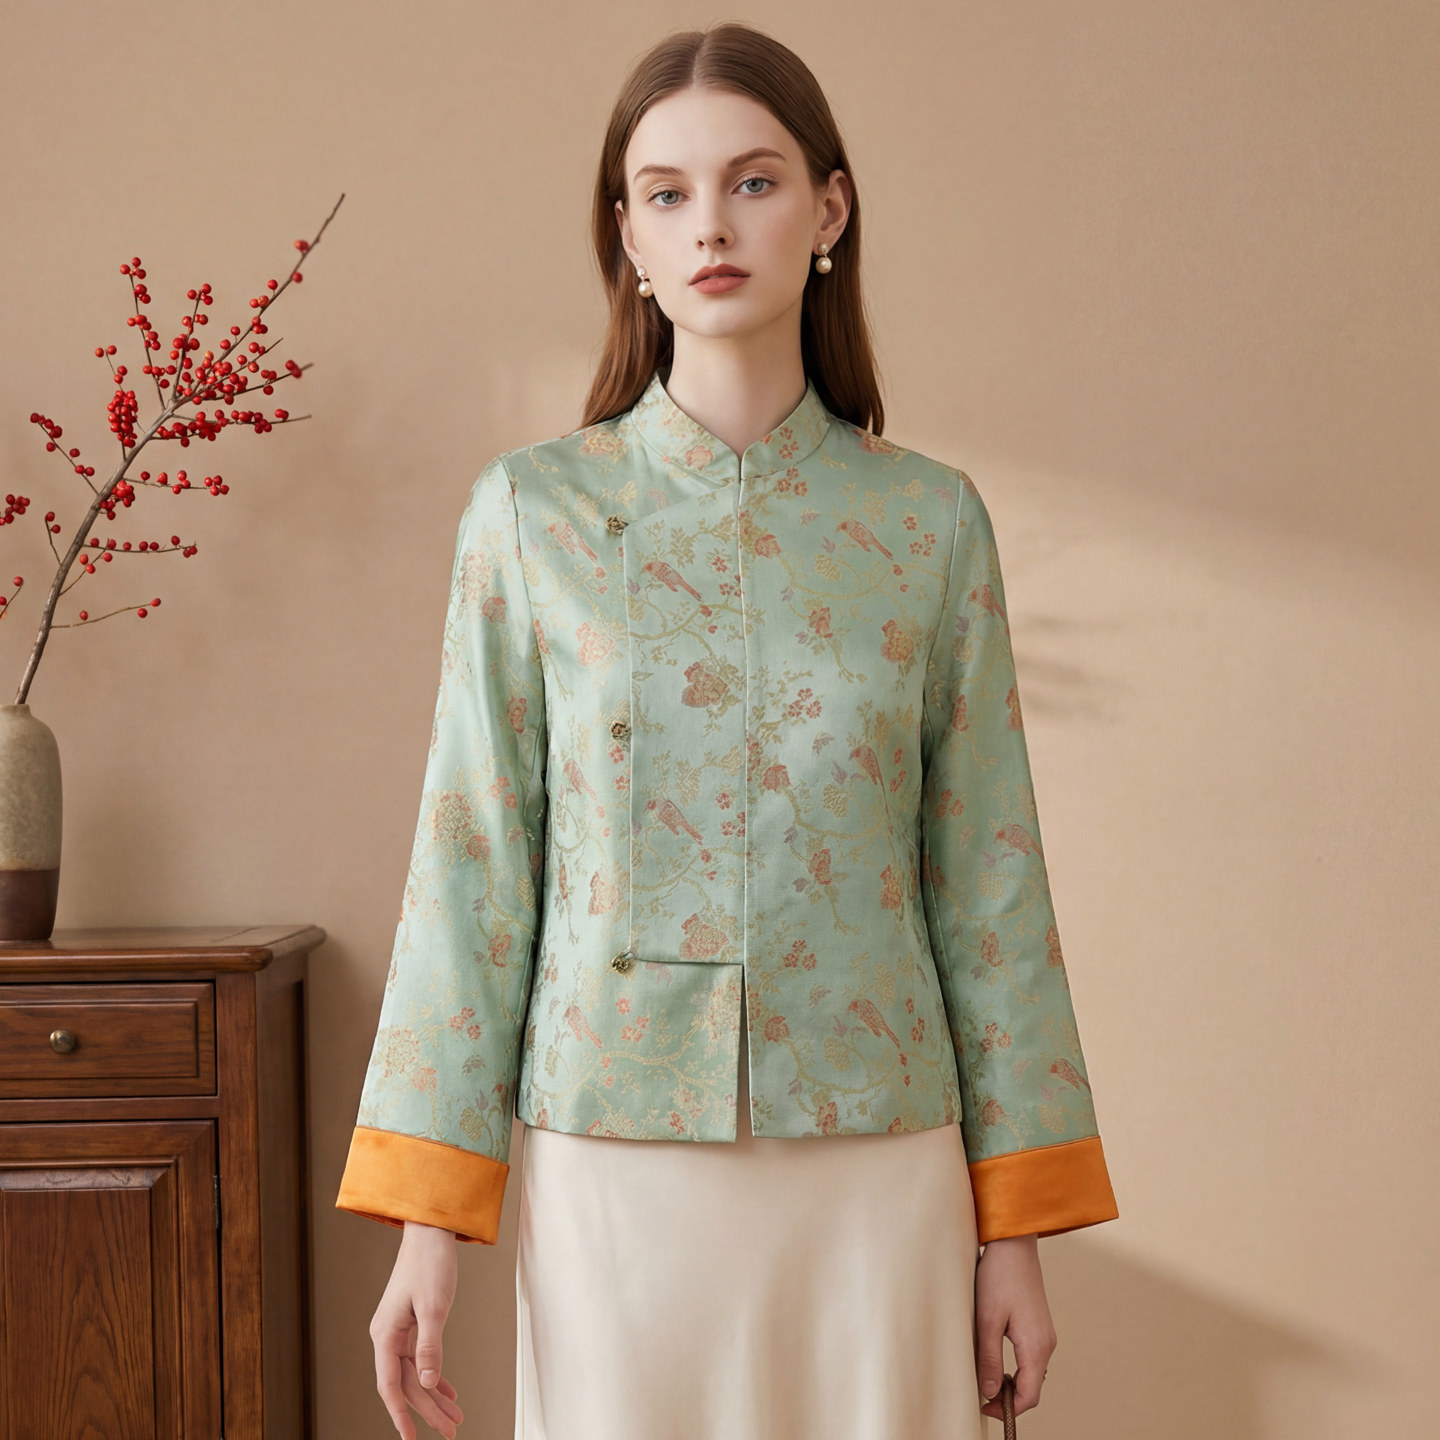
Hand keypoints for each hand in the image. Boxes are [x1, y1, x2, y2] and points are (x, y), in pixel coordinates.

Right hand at [369, 1220, 466, 1438]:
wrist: (431, 1232)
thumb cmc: (430, 1264)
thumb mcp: (433, 1307)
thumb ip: (430, 1347)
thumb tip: (428, 1383)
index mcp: (385, 1335)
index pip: (391, 1385)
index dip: (401, 1414)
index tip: (411, 1438)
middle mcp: (387, 1336)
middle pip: (407, 1383)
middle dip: (428, 1409)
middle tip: (451, 1430)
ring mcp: (398, 1331)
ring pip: (415, 1373)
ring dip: (434, 1395)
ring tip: (455, 1416)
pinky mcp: (411, 1324)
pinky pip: (420, 1358)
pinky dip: (435, 1375)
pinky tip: (447, 1390)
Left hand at [973, 1232, 1055, 1420]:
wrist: (1013, 1244)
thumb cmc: (999, 1276)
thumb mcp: (987, 1318)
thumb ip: (989, 1358)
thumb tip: (989, 1391)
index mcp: (1036, 1346)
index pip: (1028, 1396)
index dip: (1006, 1409)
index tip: (983, 1407)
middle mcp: (1046, 1344)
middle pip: (1031, 1387)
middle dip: (1008, 1398)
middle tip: (981, 1395)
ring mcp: (1045, 1334)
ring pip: (1031, 1373)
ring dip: (1011, 1383)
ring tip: (986, 1378)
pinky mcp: (1038, 1325)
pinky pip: (1030, 1358)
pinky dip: (1016, 1368)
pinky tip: (996, 1359)